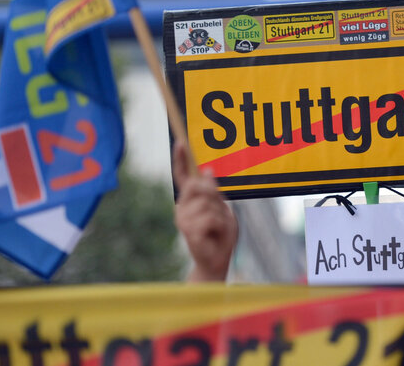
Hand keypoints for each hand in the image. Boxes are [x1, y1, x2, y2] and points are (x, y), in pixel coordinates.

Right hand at [172, 141, 237, 281]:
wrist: (217, 261)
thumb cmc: (221, 235)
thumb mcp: (222, 209)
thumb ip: (213, 193)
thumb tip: (207, 170)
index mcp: (190, 201)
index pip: (183, 176)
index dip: (181, 159)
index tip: (181, 143)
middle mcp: (182, 207)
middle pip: (199, 186)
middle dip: (215, 197)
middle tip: (220, 214)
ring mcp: (183, 219)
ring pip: (208, 203)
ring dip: (221, 215)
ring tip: (217, 228)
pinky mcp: (188, 230)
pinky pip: (211, 218)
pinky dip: (220, 225)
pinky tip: (215, 235)